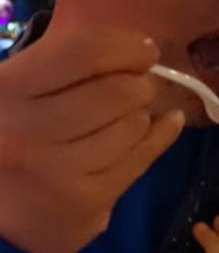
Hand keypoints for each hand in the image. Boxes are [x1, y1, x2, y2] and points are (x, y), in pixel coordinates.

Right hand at [0, 26, 184, 252]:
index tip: (146, 50)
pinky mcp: (81, 206)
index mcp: (8, 88)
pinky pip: (142, 158)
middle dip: (141, 84)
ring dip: (141, 114)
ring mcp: (54, 173)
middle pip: (119, 91)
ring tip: (127, 116)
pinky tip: (169, 123)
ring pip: (134, 125)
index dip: (128, 47)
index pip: (86, 52)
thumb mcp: (24, 84)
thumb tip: (141, 50)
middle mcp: (25, 132)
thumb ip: (72, 62)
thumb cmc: (14, 128)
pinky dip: (163, 134)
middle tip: (137, 88)